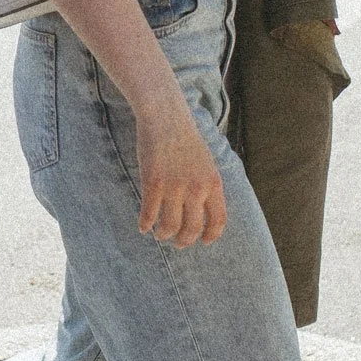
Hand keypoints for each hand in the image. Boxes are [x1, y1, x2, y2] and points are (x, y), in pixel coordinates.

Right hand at [132, 77, 226, 246]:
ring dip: (163, 235)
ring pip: (170, 226)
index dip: (211, 236)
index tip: (203, 242)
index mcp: (213, 183)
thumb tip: (204, 211)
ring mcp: (174, 187)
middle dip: (184, 241)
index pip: (218, 220)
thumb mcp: (206, 162)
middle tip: (176, 243)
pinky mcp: (153, 183)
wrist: (165, 117)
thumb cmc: (184, 137)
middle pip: (192, 228)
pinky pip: (149, 214)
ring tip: (159, 234)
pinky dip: (145, 224)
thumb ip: (206, 186)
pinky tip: (142, 227)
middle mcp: (196, 188)